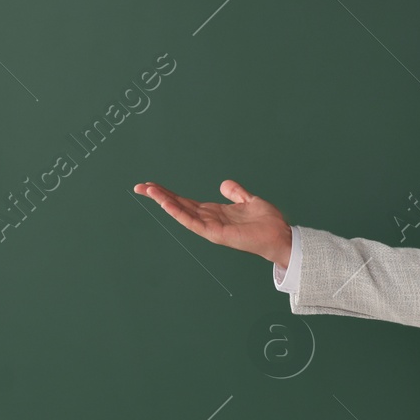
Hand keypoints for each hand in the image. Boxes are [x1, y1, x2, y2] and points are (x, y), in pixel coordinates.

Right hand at [133, 179, 293, 267]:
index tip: (152, 185)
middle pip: (179, 206)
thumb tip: (224, 184)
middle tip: (139, 186)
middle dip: (159, 196)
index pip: (186, 201)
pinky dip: (179, 213)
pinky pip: (193, 222)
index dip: (169, 193)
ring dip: (165, 201)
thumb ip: (236, 193)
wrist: (280, 236)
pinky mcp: (216, 234)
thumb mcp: (249, 200)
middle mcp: (209, 220)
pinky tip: (168, 204)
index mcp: (214, 212)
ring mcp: (210, 228)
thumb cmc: (267, 223)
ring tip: (148, 190)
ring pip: (182, 213)